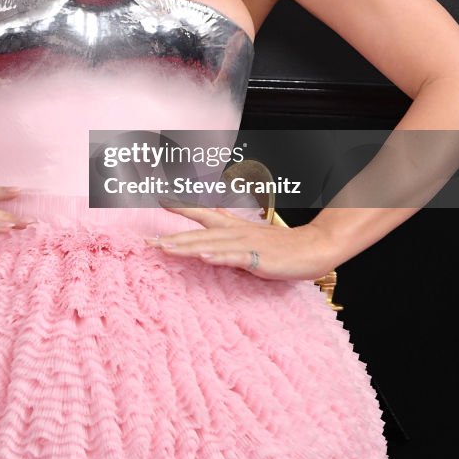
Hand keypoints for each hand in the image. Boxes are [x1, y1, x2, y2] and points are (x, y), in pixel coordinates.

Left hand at [144, 204, 337, 281]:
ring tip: (164, 248)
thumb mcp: (250, 234)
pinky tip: (202, 257)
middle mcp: (234, 232)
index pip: (202, 214)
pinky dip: (217, 256)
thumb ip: (229, 228)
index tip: (158, 199)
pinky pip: (233, 257)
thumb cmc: (280, 245)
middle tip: (147, 241)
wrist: (311, 248)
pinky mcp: (256, 258)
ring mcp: (244, 244)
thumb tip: (211, 218)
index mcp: (232, 226)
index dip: (180, 207)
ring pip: (209, 244)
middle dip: (171, 237)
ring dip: (185, 246)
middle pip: (198, 233)